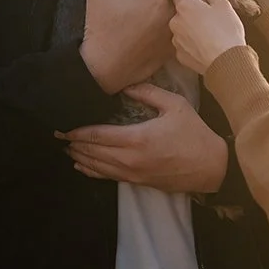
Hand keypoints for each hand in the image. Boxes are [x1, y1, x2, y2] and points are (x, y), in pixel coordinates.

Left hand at [58, 83, 227, 192]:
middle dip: (73, 144)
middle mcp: (129, 159)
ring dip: (79, 157)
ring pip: (97, 166)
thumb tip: (125, 86)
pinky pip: (107, 177)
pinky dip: (91, 171)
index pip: (97, 135)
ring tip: (66, 148)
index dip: (78, 132)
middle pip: (92, 152)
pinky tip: (81, 166)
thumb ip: (148, 93)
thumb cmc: (195, 135)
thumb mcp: (175, 105)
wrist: (211, 168)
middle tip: (57, 135)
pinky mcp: (137, 182)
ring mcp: (132, 173)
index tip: (63, 126)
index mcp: (137, 139)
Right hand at [80, 0, 173, 93]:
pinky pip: (175, 38)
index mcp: (159, 1)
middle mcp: (170, 19)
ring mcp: (171, 38)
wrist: (101, 68)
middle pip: (178, 1)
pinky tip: (157, 30)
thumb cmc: (100, 30)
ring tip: (159, 10)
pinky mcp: (168, 54)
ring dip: (173, 14)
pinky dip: (170, 32)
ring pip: (178, 20)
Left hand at [170, 0, 246, 74]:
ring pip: (182, 30)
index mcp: (184, 6)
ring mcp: (176, 40)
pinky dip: (193, 45)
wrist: (226, 62)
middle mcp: (175, 22)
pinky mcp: (180, 56)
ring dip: (192, 30)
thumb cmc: (226, 30)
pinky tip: (206, 46)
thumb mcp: (223, 5)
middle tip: (210, 18)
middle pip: (181, 13)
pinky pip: (185, 45)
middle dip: (192, 14)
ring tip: (210, 34)